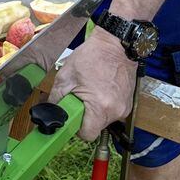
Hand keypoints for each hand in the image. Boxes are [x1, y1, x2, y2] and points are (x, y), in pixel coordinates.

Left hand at [50, 27, 136, 142]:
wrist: (117, 44)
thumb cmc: (92, 57)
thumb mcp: (66, 76)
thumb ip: (56, 98)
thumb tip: (50, 112)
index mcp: (100, 107)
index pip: (87, 135)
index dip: (77, 129)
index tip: (73, 116)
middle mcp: (116, 111)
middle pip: (96, 127)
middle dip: (86, 117)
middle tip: (80, 98)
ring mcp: (125, 107)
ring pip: (104, 120)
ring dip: (96, 110)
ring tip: (91, 90)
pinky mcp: (129, 102)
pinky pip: (113, 111)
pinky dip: (105, 104)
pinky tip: (101, 88)